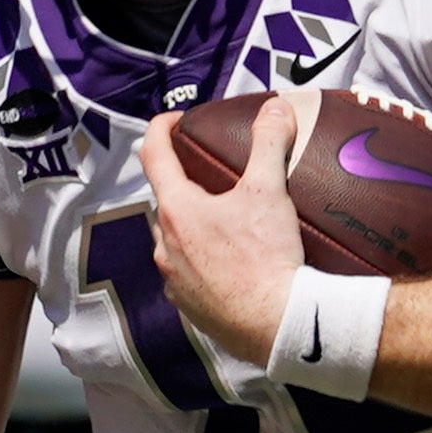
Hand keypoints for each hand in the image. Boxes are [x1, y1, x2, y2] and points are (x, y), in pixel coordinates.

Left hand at [139, 96, 302, 366]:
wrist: (278, 324)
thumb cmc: (267, 256)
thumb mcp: (269, 191)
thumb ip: (268, 143)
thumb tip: (275, 108)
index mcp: (176, 210)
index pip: (153, 155)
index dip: (161, 128)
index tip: (176, 121)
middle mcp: (165, 245)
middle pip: (165, 201)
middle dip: (183, 184)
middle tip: (212, 176)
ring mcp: (174, 280)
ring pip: (174, 241)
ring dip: (192, 226)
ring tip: (224, 222)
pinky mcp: (189, 307)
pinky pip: (187, 275)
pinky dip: (202, 262)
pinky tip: (230, 263)